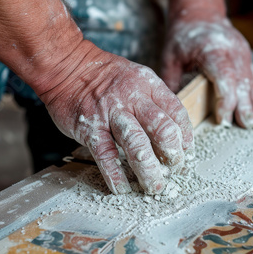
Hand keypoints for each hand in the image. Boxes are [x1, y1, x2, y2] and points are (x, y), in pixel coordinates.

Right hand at [39, 43, 193, 194]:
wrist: (67, 65)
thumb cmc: (104, 76)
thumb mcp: (136, 78)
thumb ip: (153, 101)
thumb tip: (171, 132)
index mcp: (148, 85)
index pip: (176, 113)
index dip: (185, 137)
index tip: (186, 154)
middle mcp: (133, 98)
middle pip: (162, 130)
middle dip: (172, 156)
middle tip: (173, 172)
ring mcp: (111, 113)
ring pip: (137, 145)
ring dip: (148, 170)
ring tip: (154, 187)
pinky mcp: (90, 127)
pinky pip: (106, 155)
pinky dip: (115, 174)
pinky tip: (122, 188)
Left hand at [161, 13, 252, 127]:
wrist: (200, 12)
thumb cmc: (183, 36)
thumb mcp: (170, 56)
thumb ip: (172, 81)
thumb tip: (170, 109)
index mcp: (213, 50)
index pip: (224, 77)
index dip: (225, 100)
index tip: (223, 120)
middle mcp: (233, 51)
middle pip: (241, 83)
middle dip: (243, 107)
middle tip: (245, 127)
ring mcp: (242, 53)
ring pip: (250, 82)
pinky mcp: (245, 57)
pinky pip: (252, 79)